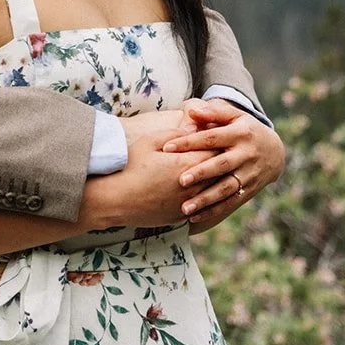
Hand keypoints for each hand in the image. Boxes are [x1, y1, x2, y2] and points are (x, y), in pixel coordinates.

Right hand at [82, 115, 216, 229]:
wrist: (115, 200)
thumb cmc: (129, 167)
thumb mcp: (148, 142)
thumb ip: (174, 133)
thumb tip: (193, 128)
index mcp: (186, 163)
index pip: (215, 151)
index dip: (219, 143)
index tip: (221, 138)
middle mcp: (193, 185)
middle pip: (220, 172)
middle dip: (224, 162)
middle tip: (228, 154)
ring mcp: (188, 203)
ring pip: (215, 192)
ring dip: (220, 182)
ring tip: (224, 174)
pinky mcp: (182, 216)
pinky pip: (204, 208)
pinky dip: (209, 200)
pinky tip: (210, 194)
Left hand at [161, 99, 284, 231]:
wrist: (275, 151)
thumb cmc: (244, 129)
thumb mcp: (233, 115)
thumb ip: (212, 112)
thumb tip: (190, 111)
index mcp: (239, 133)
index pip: (211, 137)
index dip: (189, 142)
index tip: (167, 147)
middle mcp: (246, 154)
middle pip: (221, 165)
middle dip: (201, 173)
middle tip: (180, 180)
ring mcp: (249, 174)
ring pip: (226, 189)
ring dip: (206, 199)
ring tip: (184, 208)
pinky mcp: (249, 190)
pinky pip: (231, 203)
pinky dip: (213, 211)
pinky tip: (194, 217)